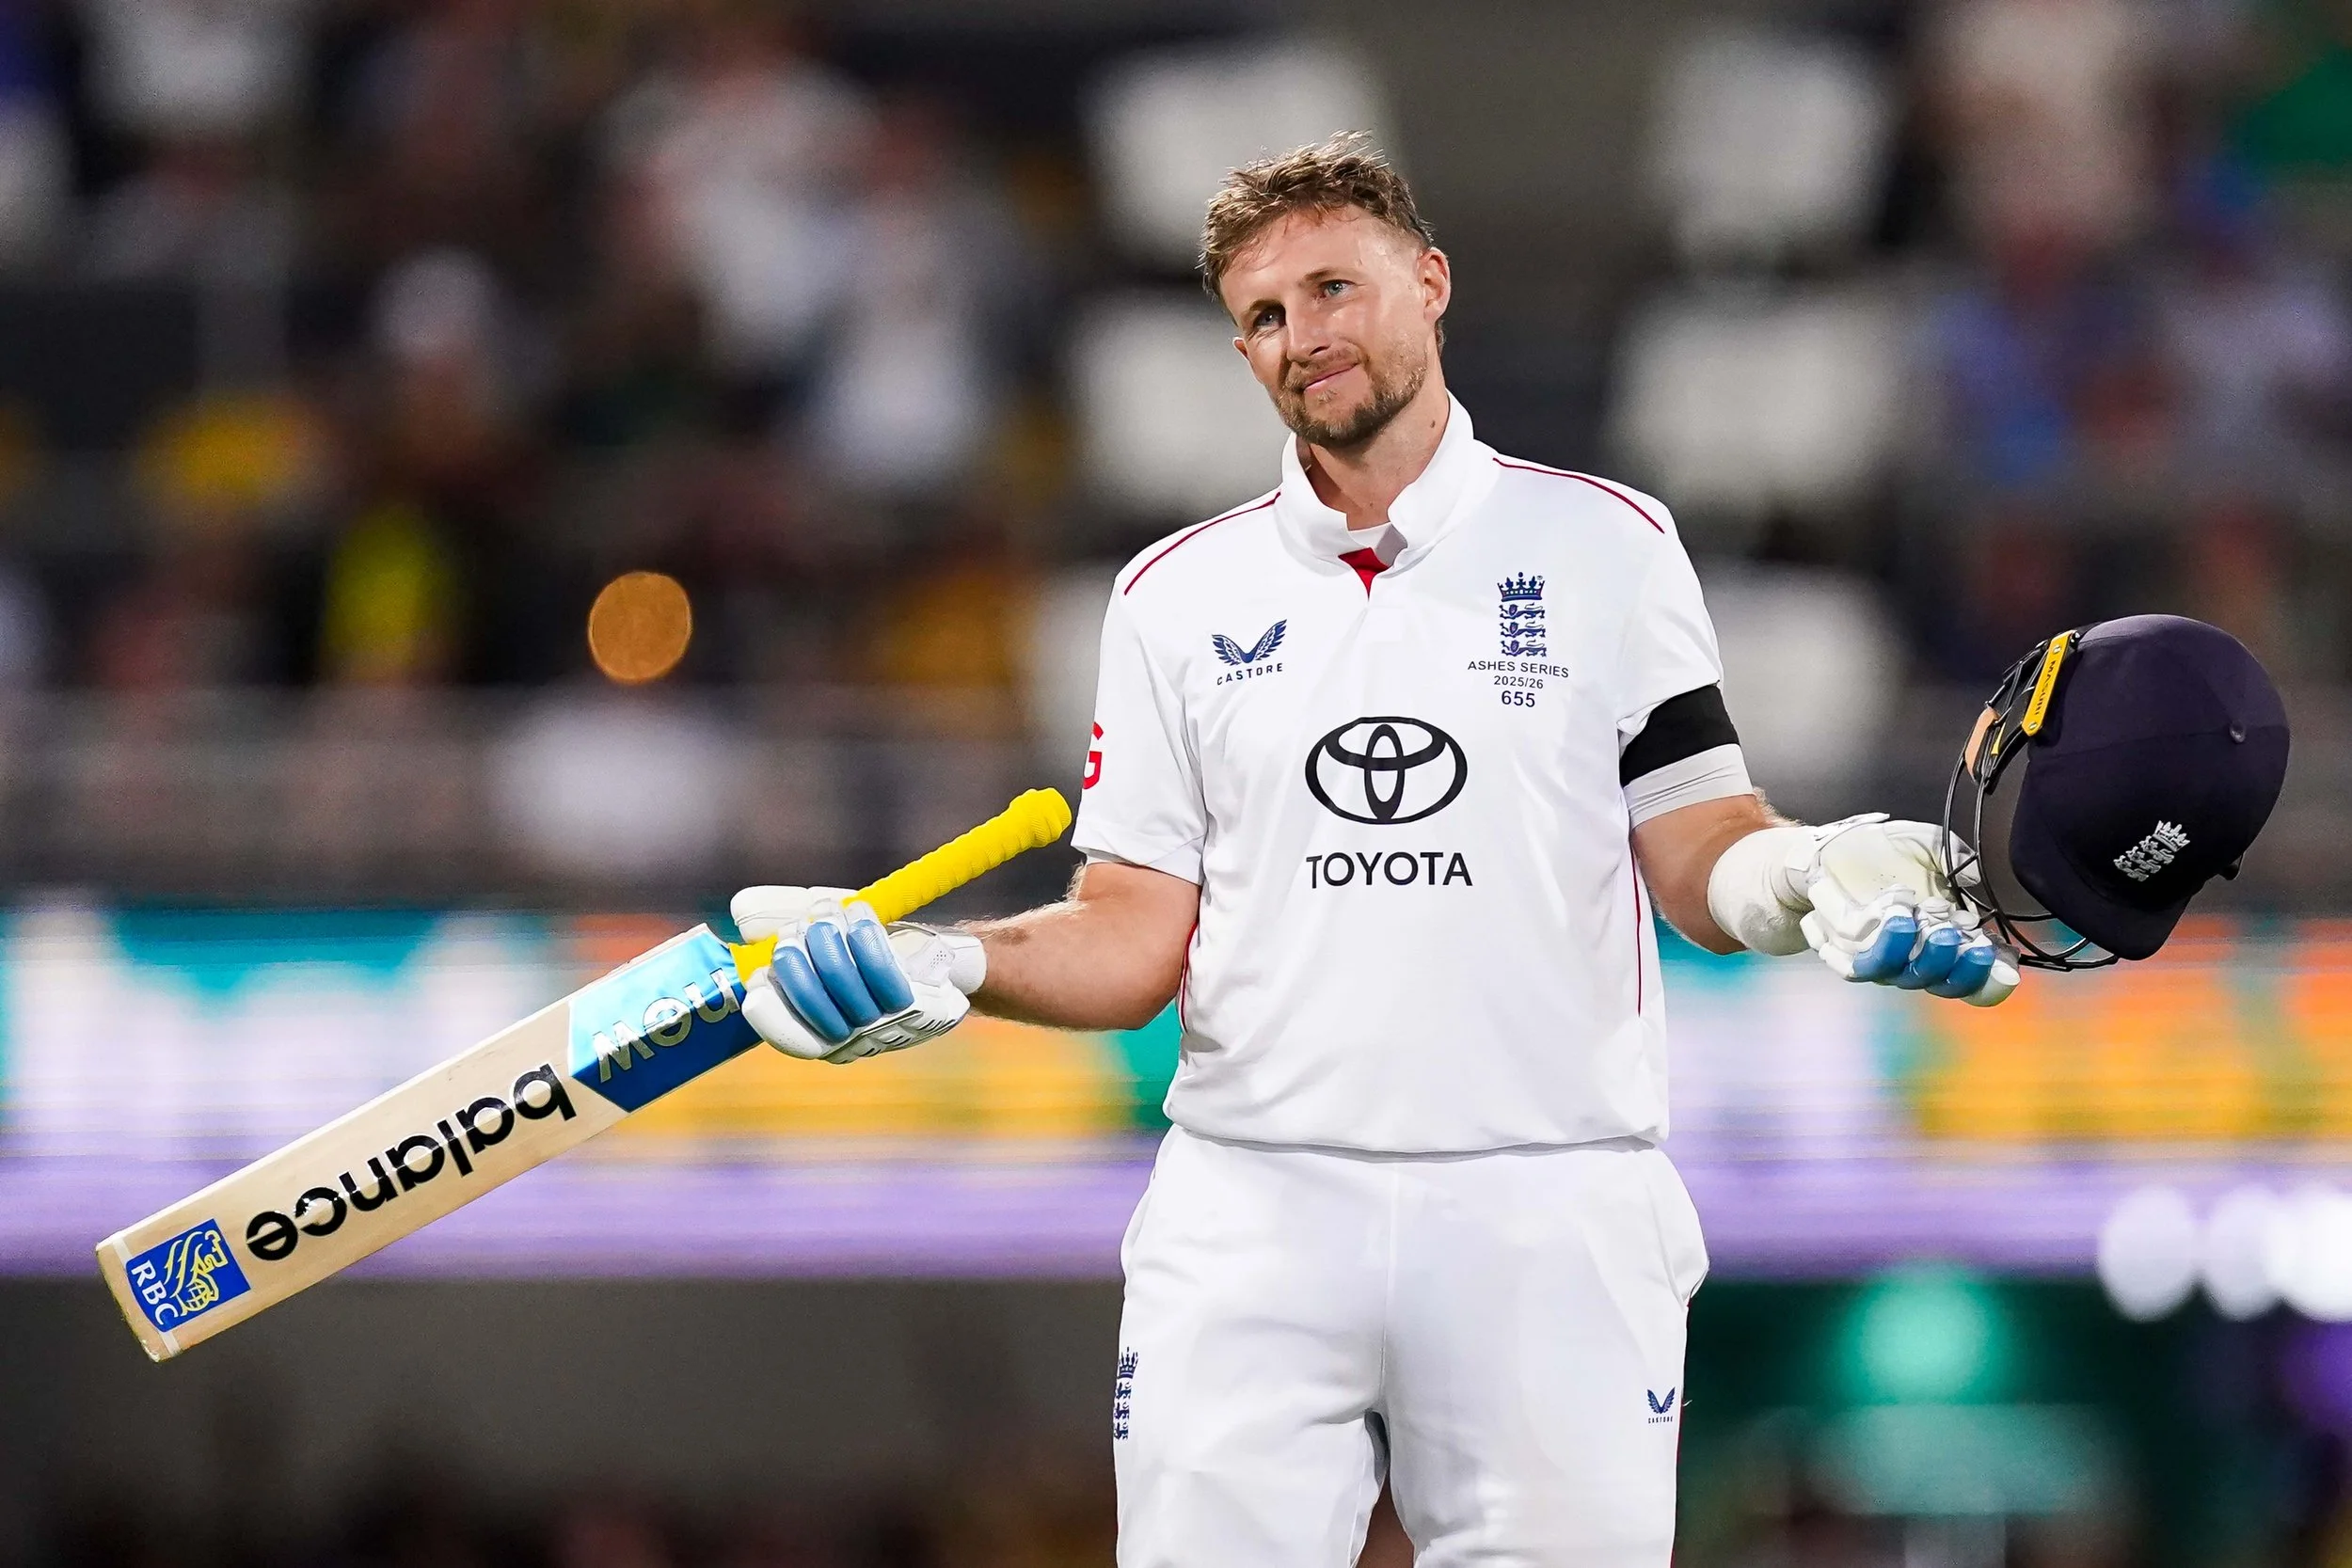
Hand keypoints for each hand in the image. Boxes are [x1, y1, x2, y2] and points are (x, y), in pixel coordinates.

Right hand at [730, 885, 986, 1063]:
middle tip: (800, 929)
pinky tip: (859, 913)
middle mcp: (853, 1037)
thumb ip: (777, 918)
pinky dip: (864, 934)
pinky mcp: (915, 1000)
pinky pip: (882, 968)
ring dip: (829, 937)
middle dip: (798, 957)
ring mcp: (885, 1022)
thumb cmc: (867, 946)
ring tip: (830, 912)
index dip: (770, 1010)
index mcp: (821, 1032)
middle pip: (811, 1000)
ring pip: (842, 979)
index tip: (759, 977)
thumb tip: (739, 913)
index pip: (790, 1037)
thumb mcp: (820, 933)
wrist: (934, 958)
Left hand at [1791, 816, 2019, 1005]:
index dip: (1995, 978)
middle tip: (1957, 933)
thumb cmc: (1885, 852)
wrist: (1830, 850)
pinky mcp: (1849, 958)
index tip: (2001, 957)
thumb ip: (1955, 857)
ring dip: (1917, 951)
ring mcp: (1886, 964)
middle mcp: (1920, 960)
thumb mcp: (1926, 845)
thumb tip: (1973, 877)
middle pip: (1947, 984)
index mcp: (1951, 942)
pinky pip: (1864, 967)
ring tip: (1912, 917)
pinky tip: (1892, 917)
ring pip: (1909, 977)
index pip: (1979, 981)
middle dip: (1959, 964)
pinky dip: (1882, 946)